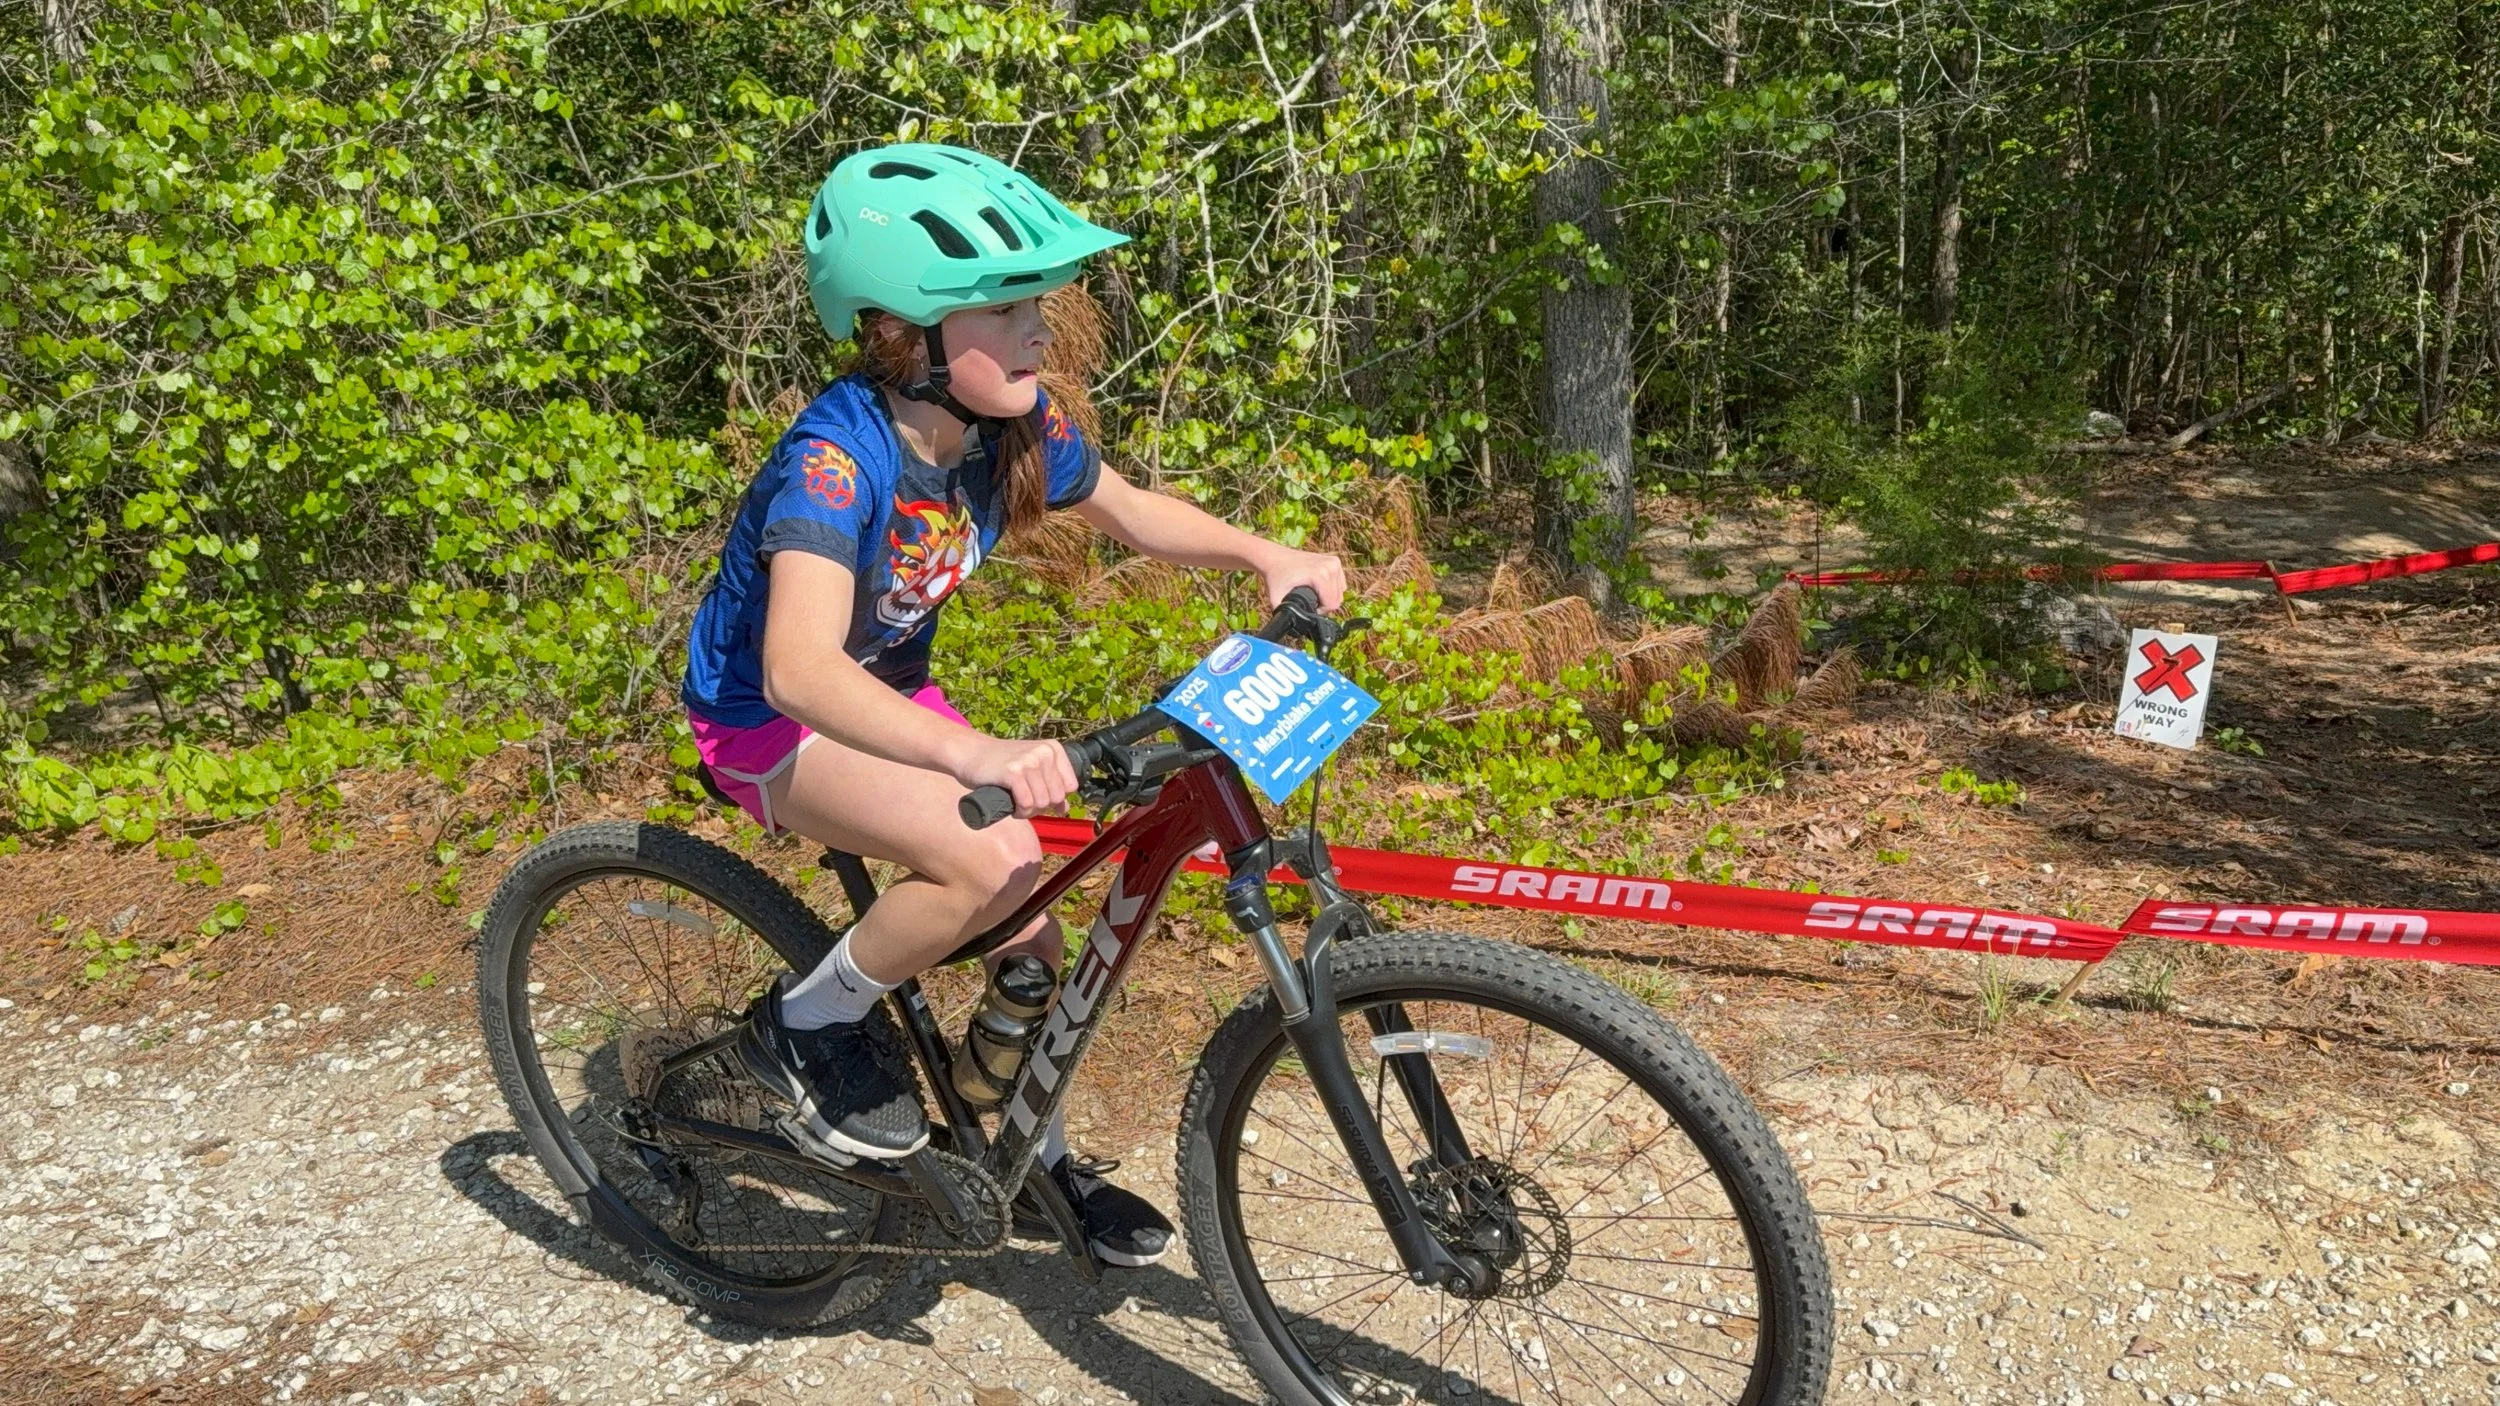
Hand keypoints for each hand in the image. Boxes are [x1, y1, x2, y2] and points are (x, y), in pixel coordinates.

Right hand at [953, 735, 1080, 818]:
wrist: (970, 753)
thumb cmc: (1001, 764)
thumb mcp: (1030, 768)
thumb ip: (1049, 784)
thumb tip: (1065, 808)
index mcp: (1053, 748)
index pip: (1071, 786)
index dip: (1055, 798)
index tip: (1038, 797)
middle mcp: (1044, 752)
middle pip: (1057, 797)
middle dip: (1041, 807)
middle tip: (1024, 804)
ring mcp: (1028, 761)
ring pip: (1042, 802)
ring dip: (1029, 812)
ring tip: (1017, 805)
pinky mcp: (1013, 773)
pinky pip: (1026, 804)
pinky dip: (1020, 812)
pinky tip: (1012, 808)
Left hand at [1259, 547, 1346, 612]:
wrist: (1275, 558)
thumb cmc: (1276, 578)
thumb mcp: (1277, 600)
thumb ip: (1286, 616)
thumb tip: (1293, 630)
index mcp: (1320, 575)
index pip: (1332, 604)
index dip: (1320, 611)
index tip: (1307, 606)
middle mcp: (1330, 566)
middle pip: (1338, 599)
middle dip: (1324, 604)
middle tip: (1309, 600)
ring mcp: (1334, 562)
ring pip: (1341, 591)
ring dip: (1328, 597)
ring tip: (1313, 593)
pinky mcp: (1335, 561)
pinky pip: (1340, 583)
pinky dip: (1331, 588)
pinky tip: (1318, 586)